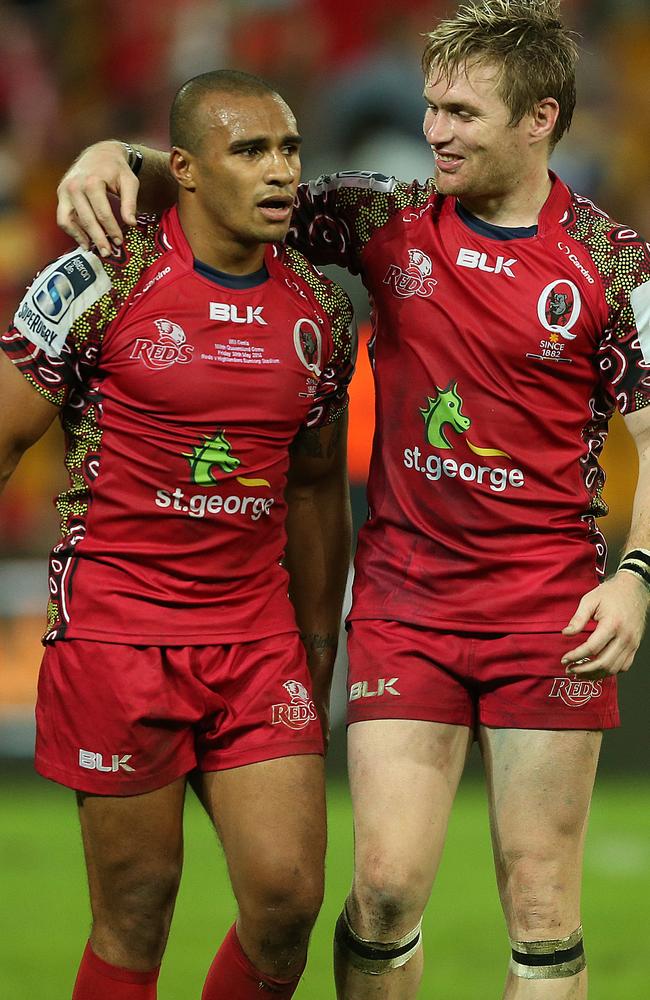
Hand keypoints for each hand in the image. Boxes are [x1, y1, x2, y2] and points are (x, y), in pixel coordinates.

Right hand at [56, 140, 138, 256]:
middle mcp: (75, 186)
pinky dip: (72, 231)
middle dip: (98, 238)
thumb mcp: (129, 181)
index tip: (120, 242)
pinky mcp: (61, 195)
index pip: (103, 213)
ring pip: (70, 220)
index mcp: (92, 182)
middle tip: (108, 252)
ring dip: (81, 237)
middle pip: (86, 219)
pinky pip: (63, 218)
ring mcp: (65, 191)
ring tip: (93, 249)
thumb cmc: (116, 169)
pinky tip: (84, 241)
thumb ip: (130, 202)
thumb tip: (131, 224)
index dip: (112, 230)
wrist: (99, 154)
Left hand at [561, 572, 648, 677]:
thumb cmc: (611, 593)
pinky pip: (624, 666)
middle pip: (603, 662)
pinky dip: (609, 672)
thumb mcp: (590, 600)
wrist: (634, 589)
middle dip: (584, 670)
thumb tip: (566, 633)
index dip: (576, 656)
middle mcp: (625, 637)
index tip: (565, 659)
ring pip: (613, 668)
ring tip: (580, 673)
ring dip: (595, 674)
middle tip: (570, 669)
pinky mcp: (635, 646)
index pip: (592, 648)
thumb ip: (578, 618)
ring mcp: (632, 643)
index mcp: (612, 624)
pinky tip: (597, 670)